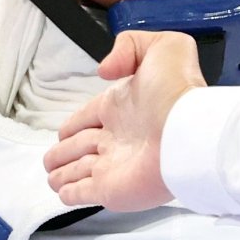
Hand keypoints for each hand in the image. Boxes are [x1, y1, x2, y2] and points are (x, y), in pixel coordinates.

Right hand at [44, 31, 206, 211]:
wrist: (189, 133)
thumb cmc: (177, 91)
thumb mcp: (163, 47)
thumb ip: (130, 46)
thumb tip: (104, 71)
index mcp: (121, 107)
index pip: (88, 117)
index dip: (73, 124)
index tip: (62, 132)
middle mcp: (115, 138)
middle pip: (80, 146)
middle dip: (64, 152)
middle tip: (50, 160)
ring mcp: (112, 167)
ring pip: (78, 170)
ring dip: (63, 173)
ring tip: (51, 177)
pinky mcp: (110, 191)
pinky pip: (83, 193)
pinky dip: (70, 194)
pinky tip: (61, 193)